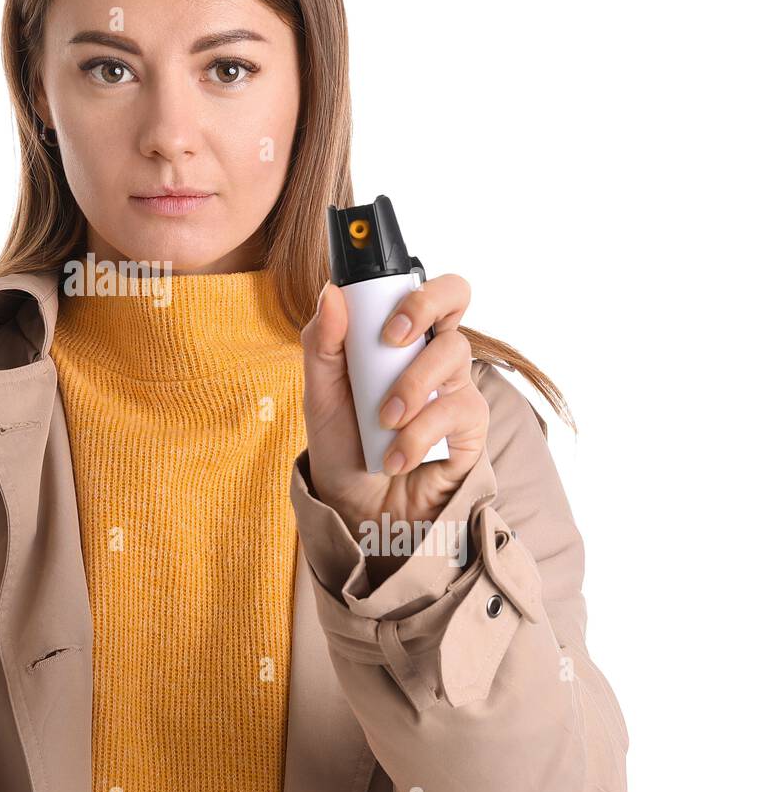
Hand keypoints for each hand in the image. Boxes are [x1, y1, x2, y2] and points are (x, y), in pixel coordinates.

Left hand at [299, 274, 488, 579]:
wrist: (358, 508)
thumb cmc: (342, 443)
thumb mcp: (320, 393)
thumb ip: (322, 343)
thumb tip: (332, 293)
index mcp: (397, 336)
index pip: (420, 285)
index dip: (412, 284)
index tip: (381, 313)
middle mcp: (430, 352)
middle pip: (455, 295)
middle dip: (424, 307)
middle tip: (392, 338)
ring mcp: (454, 384)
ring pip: (452, 352)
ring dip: (411, 385)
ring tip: (383, 420)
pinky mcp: (470, 425)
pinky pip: (457, 408)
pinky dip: (419, 433)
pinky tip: (397, 457)